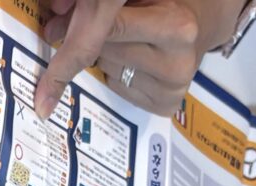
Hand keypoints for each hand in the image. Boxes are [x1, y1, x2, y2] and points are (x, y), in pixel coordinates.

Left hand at [35, 0, 241, 118]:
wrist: (204, 24)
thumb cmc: (169, 2)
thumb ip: (104, 6)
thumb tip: (52, 24)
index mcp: (177, 28)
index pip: (112, 27)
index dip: (79, 27)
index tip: (52, 30)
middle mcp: (177, 63)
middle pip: (105, 52)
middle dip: (89, 38)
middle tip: (82, 26)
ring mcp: (172, 89)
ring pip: (108, 70)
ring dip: (104, 54)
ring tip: (124, 39)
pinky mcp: (165, 106)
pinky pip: (118, 87)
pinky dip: (115, 72)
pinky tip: (133, 59)